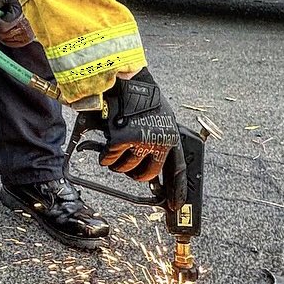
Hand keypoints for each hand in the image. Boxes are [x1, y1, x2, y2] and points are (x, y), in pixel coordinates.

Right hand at [97, 68, 182, 182]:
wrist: (123, 78)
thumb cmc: (139, 96)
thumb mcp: (158, 117)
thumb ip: (158, 139)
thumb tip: (152, 166)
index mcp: (171, 136)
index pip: (178, 170)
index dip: (176, 190)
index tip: (174, 205)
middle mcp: (160, 142)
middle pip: (146, 174)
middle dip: (133, 173)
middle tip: (126, 163)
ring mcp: (142, 142)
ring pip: (125, 169)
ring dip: (117, 162)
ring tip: (115, 146)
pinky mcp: (124, 140)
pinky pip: (110, 159)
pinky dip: (105, 155)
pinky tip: (106, 143)